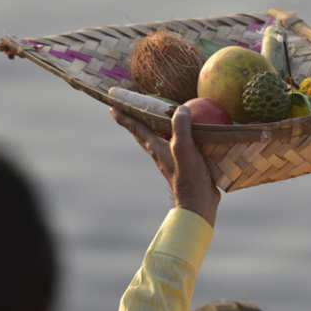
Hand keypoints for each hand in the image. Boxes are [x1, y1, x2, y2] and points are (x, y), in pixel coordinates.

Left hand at [111, 106, 220, 226]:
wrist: (198, 202)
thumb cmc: (188, 176)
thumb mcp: (183, 149)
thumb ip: (181, 128)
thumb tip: (181, 109)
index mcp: (156, 147)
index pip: (137, 129)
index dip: (125, 117)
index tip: (113, 107)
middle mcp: (160, 152)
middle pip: (143, 134)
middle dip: (135, 122)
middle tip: (129, 111)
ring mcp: (171, 159)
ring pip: (158, 139)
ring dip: (155, 128)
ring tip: (156, 118)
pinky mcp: (184, 164)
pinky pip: (176, 145)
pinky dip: (176, 136)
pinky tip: (187, 134)